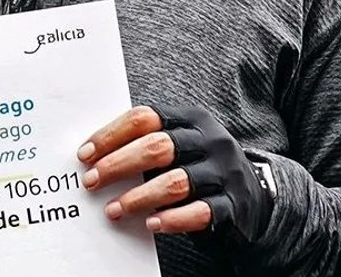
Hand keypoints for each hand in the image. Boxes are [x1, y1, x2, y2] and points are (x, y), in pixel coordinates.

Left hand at [77, 105, 272, 240]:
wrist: (255, 197)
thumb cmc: (200, 168)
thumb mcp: (181, 146)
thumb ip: (147, 144)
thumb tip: (94, 157)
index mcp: (192, 119)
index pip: (146, 117)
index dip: (112, 134)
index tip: (85, 155)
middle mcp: (210, 141)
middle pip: (158, 146)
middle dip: (118, 164)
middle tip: (92, 182)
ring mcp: (224, 172)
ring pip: (176, 182)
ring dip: (138, 197)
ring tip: (113, 210)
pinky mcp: (233, 205)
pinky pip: (200, 212)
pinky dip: (173, 219)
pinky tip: (152, 224)